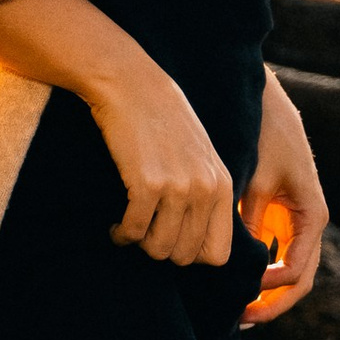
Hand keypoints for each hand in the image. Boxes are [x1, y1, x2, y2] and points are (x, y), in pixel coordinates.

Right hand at [86, 54, 235, 266]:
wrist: (131, 83)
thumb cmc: (163, 119)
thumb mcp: (201, 155)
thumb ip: (207, 194)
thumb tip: (198, 245)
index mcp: (223, 185)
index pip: (219, 254)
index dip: (192, 256)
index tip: (172, 242)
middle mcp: (205, 189)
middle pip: (185, 256)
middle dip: (161, 250)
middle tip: (145, 233)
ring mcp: (178, 187)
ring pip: (159, 249)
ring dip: (140, 244)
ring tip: (131, 228)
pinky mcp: (147, 183)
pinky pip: (133, 231)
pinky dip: (121, 233)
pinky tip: (116, 224)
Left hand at [239, 71, 327, 325]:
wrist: (263, 99)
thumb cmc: (263, 134)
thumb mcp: (253, 179)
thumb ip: (249, 222)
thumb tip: (239, 263)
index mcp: (312, 216)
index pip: (298, 274)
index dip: (270, 295)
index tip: (241, 299)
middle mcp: (310, 221)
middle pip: (299, 280)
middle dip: (272, 304)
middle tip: (239, 321)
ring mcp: (297, 218)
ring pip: (290, 269)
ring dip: (266, 292)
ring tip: (236, 311)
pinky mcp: (282, 211)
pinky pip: (277, 251)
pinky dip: (261, 270)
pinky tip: (234, 279)